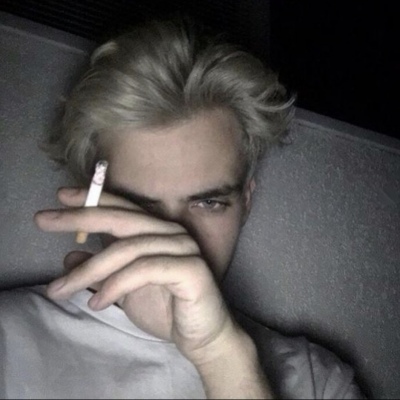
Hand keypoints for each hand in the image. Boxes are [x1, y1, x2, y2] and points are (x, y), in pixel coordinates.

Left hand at [34, 187, 238, 362]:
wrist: (201, 337)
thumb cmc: (166, 309)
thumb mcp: (123, 288)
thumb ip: (101, 270)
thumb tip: (70, 254)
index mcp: (158, 231)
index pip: (123, 209)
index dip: (92, 199)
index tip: (60, 198)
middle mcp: (172, 233)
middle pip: (123, 219)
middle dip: (81, 218)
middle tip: (44, 220)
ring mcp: (183, 248)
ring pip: (129, 248)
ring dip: (90, 269)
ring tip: (61, 289)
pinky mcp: (191, 269)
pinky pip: (145, 270)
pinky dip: (116, 285)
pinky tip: (97, 302)